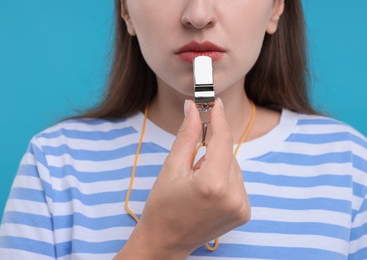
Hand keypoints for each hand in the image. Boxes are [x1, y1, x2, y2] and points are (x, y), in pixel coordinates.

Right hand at [116, 98, 250, 258]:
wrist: (166, 240)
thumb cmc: (162, 205)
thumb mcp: (172, 167)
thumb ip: (187, 136)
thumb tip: (193, 109)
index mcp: (213, 184)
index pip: (222, 140)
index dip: (218, 118)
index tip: (214, 102)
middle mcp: (233, 197)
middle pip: (228, 154)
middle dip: (212, 149)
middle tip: (192, 161)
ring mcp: (241, 207)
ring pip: (234, 167)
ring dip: (218, 165)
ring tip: (197, 182)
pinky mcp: (243, 213)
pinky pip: (237, 182)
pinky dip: (224, 179)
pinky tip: (208, 191)